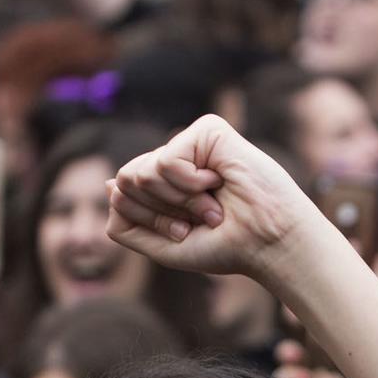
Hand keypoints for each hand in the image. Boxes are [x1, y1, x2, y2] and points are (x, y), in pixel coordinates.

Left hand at [107, 115, 325, 285]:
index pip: (121, 197)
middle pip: (125, 180)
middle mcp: (175, 160)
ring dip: (179, 200)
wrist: (268, 242)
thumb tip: (109, 185)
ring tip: (212, 203)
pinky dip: (189, 184)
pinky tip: (217, 182)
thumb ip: (127, 224)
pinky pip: (166, 160)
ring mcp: (190, 143)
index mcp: (165, 185)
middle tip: (199, 217)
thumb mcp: (164, 247)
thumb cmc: (226, 246)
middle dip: (159, 211)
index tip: (186, 233)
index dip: (149, 222)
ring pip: (141, 171)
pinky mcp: (207, 130)